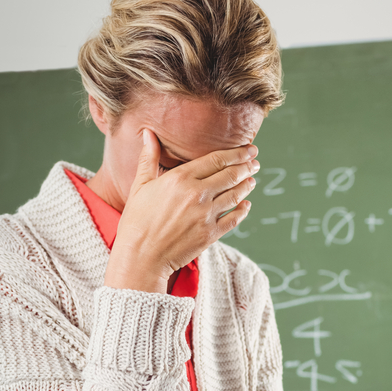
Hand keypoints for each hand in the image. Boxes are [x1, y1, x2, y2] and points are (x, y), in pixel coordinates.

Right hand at [103, 129, 258, 292]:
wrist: (141, 257)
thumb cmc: (136, 221)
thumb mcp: (140, 186)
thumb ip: (148, 158)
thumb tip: (147, 133)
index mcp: (180, 179)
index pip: (216, 159)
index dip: (236, 153)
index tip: (248, 149)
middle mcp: (196, 194)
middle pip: (230, 175)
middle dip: (246, 167)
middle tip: (255, 162)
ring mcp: (206, 215)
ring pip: (235, 195)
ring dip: (247, 185)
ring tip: (252, 180)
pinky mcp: (211, 234)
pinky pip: (234, 219)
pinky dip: (243, 210)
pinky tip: (246, 205)